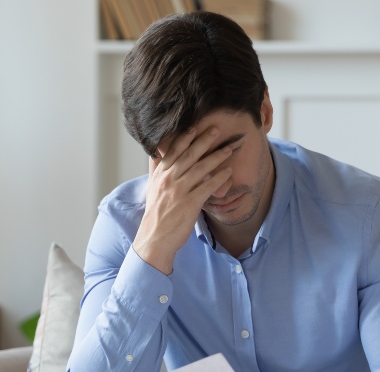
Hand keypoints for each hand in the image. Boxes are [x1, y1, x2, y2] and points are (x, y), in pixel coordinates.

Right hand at [131, 127, 233, 274]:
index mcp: (160, 175)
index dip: (185, 138)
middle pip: (188, 156)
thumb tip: (154, 153)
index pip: (173, 151)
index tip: (195, 126)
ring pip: (199, 169)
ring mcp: (179, 191)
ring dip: (215, 157)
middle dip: (203, 141)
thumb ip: (155, 169)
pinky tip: (228, 172)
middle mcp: (169, 180)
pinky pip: (206, 187)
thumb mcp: (151, 188)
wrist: (154, 238)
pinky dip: (218, 178)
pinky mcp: (189, 204)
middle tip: (216, 129)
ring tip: (228, 149)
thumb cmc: (156, 214)